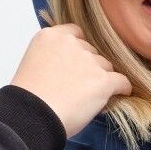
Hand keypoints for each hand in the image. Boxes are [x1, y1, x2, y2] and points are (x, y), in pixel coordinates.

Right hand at [9, 24, 133, 137]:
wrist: (32, 117)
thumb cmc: (29, 99)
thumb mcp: (34, 65)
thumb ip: (53, 58)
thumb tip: (73, 70)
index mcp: (50, 37)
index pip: (75, 33)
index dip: (78, 50)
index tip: (76, 63)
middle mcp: (71, 44)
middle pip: (91, 52)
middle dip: (89, 67)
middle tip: (79, 87)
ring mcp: (88, 61)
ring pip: (106, 67)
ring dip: (101, 79)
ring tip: (89, 98)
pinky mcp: (103, 80)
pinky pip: (121, 81)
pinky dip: (122, 88)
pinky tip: (119, 94)